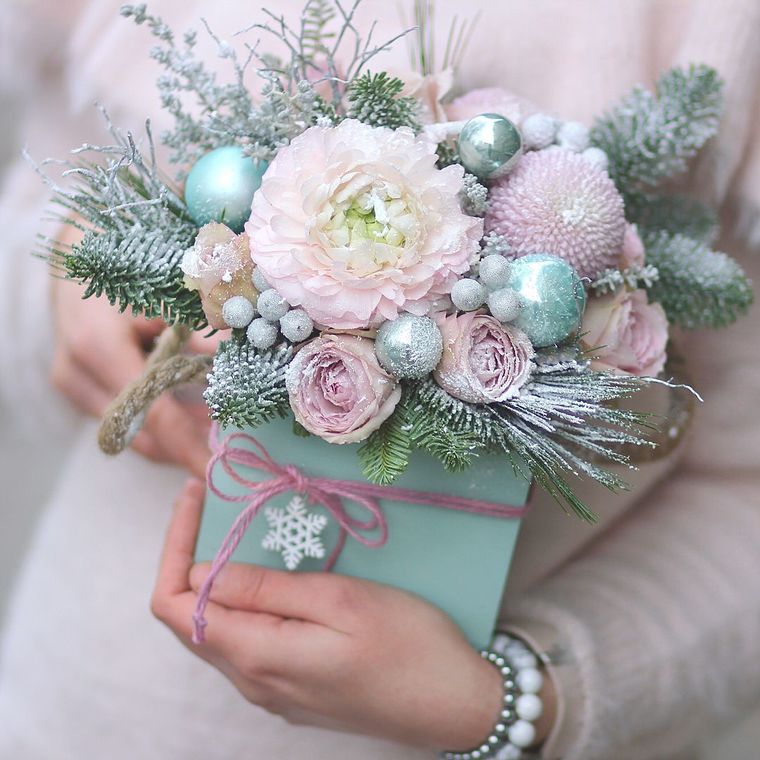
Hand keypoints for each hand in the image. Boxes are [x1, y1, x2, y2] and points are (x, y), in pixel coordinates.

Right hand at [51, 262, 217, 476]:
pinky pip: (122, 416)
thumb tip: (247, 370)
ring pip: (130, 430)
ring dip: (174, 434)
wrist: (79, 249)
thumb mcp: (171, 295)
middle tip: (229, 448)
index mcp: (99, 346)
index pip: (152, 415)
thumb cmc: (130, 264)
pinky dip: (157, 418)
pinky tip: (191, 411)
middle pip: (139, 433)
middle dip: (186, 445)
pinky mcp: (75, 385)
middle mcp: (78, 372)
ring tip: (217, 428)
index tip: (214, 472)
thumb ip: (205, 336)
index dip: (187, 447)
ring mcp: (72, 382)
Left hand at [152, 480, 512, 750]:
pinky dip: (243, 603)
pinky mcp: (294, 691)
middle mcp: (252, 681)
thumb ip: (266, 590)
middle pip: (189, 618)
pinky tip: (271, 577)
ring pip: (217, 630)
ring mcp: (273, 691)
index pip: (174, 604)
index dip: (175, 546)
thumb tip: (202, 572)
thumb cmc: (409, 646)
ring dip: (217, 579)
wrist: (457, 707)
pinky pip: (247, 643)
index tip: (196, 496)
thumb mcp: (340, 602)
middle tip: (216, 505)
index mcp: (257, 656)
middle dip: (191, 556)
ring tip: (242, 530)